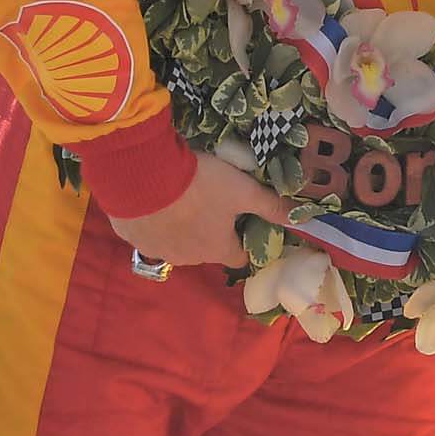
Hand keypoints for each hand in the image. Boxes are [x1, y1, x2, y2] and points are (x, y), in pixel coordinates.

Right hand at [107, 152, 292, 267]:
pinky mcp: (132, 238)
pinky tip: (157, 200)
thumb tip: (301, 219)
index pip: (239, 257)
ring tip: (185, 198)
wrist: (142, 177)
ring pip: (177, 243)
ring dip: (183, 227)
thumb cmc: (200, 186)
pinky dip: (156, 221)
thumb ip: (271, 205)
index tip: (247, 222)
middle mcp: (187, 258)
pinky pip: (150, 233)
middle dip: (213, 232)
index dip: (246, 240)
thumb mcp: (243, 190)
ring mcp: (156, 250)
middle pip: (207, 249)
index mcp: (217, 249)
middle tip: (215, 202)